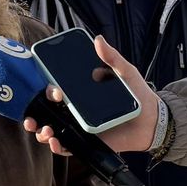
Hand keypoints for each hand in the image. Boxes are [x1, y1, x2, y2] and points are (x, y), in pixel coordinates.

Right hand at [22, 35, 158, 155]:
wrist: (152, 120)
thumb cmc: (137, 95)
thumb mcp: (125, 72)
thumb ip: (112, 57)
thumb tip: (98, 39)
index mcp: (80, 92)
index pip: (54, 91)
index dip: (47, 91)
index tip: (52, 90)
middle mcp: (75, 110)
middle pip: (47, 112)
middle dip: (34, 114)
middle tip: (35, 115)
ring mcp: (79, 127)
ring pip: (52, 129)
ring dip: (42, 132)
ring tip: (45, 131)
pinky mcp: (87, 143)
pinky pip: (68, 146)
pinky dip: (58, 147)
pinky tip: (56, 142)